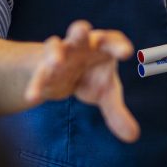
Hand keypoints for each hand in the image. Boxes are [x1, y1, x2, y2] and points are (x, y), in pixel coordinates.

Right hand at [23, 20, 139, 142]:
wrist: (58, 70)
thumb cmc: (90, 76)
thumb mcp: (105, 92)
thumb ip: (117, 112)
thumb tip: (134, 136)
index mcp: (102, 46)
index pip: (112, 40)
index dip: (119, 45)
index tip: (127, 53)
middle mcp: (80, 45)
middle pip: (80, 34)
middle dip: (80, 31)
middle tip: (82, 29)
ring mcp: (60, 54)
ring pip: (55, 47)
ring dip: (55, 53)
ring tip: (56, 63)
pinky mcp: (43, 68)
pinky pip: (38, 75)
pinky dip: (36, 85)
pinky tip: (32, 97)